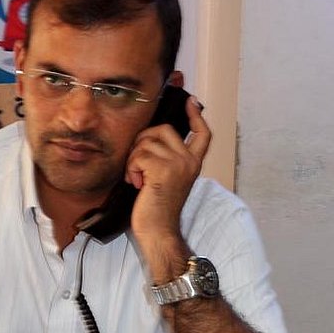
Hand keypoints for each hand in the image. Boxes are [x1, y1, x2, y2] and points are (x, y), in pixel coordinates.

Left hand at [126, 95, 210, 266]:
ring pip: (146, 142)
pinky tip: (136, 184)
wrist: (158, 231)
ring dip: (133, 159)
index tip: (191, 102)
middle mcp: (190, 161)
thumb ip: (167, 159)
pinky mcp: (163, 170)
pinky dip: (131, 168)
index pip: (203, 134)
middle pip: (163, 129)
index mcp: (194, 163)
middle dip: (143, 142)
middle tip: (138, 165)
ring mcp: (178, 164)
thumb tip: (153, 137)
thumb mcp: (167, 179)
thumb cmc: (157, 208)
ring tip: (137, 178)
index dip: (196, 116)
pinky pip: (138, 155)